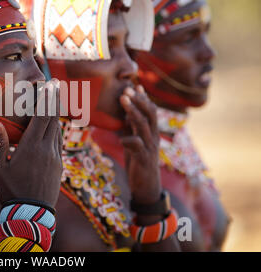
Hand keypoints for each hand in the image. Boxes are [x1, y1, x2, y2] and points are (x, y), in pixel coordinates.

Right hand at [0, 79, 62, 207]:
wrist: (32, 214)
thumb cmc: (11, 190)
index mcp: (32, 147)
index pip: (42, 116)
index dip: (47, 99)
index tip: (50, 84)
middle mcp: (47, 149)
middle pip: (54, 119)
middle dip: (54, 100)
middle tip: (55, 85)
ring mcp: (56, 157)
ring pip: (58, 129)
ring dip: (56, 114)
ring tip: (54, 101)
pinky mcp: (60, 165)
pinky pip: (60, 142)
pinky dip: (57, 129)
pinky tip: (54, 126)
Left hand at [120, 85, 161, 204]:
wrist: (146, 187)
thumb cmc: (138, 163)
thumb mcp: (133, 142)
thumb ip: (130, 129)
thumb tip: (123, 114)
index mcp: (151, 132)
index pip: (150, 111)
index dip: (143, 98)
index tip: (135, 85)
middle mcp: (153, 137)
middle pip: (149, 114)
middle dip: (138, 100)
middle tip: (126, 89)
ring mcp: (150, 148)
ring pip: (143, 125)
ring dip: (133, 111)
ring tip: (123, 100)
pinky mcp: (144, 159)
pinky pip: (137, 146)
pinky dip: (128, 140)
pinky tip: (121, 138)